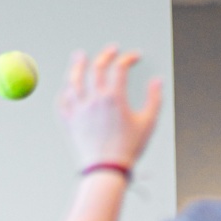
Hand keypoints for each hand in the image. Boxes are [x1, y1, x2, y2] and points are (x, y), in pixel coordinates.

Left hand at [57, 45, 163, 170]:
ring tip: (79, 57)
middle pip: (96, 67)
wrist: (106, 170)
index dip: (128, 58)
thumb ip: (154, 99)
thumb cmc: (129, 148)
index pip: (120, 67)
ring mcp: (79, 110)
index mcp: (114, 98)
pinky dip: (64, 91)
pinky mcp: (69, 121)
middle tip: (111, 50)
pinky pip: (62, 101)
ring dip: (77, 66)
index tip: (134, 57)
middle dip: (105, 55)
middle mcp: (94, 100)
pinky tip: (68, 87)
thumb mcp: (148, 122)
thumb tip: (158, 80)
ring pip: (73, 80)